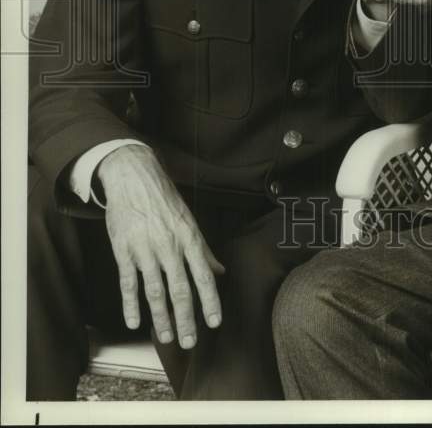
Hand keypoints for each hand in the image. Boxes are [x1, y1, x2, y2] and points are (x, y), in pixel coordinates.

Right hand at [98, 144, 224, 348]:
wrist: (133, 177)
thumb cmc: (165, 199)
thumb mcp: (189, 220)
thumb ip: (204, 249)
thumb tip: (220, 271)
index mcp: (189, 238)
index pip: (204, 275)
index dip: (210, 301)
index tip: (215, 322)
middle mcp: (169, 246)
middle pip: (180, 289)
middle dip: (186, 318)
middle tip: (189, 342)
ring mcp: (145, 249)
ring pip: (155, 291)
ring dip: (160, 317)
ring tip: (165, 337)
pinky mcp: (124, 250)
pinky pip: (128, 282)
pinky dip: (130, 305)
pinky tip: (134, 322)